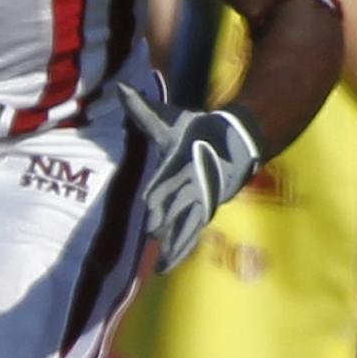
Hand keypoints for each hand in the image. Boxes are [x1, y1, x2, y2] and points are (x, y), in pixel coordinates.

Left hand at [115, 81, 261, 271]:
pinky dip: (177, 252)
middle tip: (144, 241)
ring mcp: (199, 203)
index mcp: (179, 165)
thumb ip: (142, 109)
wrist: (236, 141)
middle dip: (160, 224)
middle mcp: (190, 187)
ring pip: (182, 228)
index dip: (157, 196)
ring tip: (154, 266)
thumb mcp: (169, 119)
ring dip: (170, 245)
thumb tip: (120, 89)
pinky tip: (163, 269)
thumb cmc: (196, 129)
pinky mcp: (203, 213)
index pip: (165, 184)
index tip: (147, 206)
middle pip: (173, 211)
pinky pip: (189, 237)